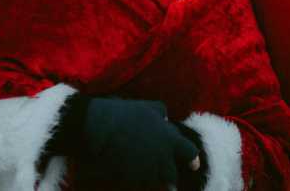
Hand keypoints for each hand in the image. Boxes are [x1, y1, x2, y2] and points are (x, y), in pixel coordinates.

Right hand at [75, 97, 199, 186]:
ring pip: (158, 185)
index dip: (192, 159)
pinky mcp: (131, 182)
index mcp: (169, 139)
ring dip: (155, 183)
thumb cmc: (121, 114)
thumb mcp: (145, 106)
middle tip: (166, 179)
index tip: (193, 165)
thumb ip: (160, 111)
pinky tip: (131, 181)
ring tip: (148, 179)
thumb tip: (166, 120)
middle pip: (172, 176)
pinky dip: (138, 185)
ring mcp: (147, 172)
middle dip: (169, 177)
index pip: (190, 153)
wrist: (97, 127)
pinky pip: (140, 188)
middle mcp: (162, 158)